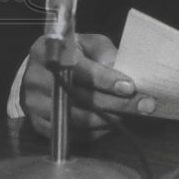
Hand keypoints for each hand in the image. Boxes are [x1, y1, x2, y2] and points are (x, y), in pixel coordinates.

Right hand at [20, 32, 156, 140]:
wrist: (42, 71)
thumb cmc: (72, 54)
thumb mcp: (89, 44)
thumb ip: (105, 54)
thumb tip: (125, 71)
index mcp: (46, 50)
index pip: (78, 69)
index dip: (105, 79)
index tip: (130, 87)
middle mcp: (35, 78)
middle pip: (79, 97)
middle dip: (116, 103)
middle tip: (143, 105)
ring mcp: (35, 104)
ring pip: (77, 118)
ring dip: (108, 118)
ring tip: (131, 114)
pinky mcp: (39, 124)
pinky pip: (72, 133)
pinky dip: (95, 130)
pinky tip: (112, 123)